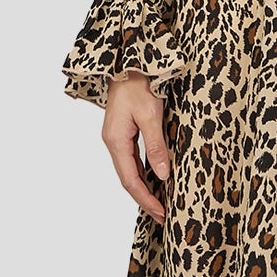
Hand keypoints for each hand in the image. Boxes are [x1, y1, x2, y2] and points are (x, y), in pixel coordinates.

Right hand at [102, 71, 172, 220]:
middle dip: (145, 199)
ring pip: (129, 170)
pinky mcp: (123, 131)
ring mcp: (117, 137)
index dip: (146, 199)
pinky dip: (143, 174)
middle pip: (128, 179)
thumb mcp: (151, 115)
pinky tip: (154, 180)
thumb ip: (155, 146)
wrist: (128, 60)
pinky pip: (132, 159)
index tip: (161, 213)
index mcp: (116, 140)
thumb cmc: (138, 83)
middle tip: (163, 216)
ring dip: (144, 188)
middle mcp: (113, 142)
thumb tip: (161, 175)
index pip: (130, 180)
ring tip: (160, 204)